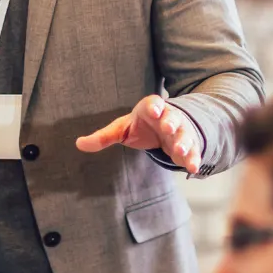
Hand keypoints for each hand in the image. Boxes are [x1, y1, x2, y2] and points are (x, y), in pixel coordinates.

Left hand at [75, 96, 202, 173]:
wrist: (167, 129)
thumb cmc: (141, 126)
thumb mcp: (122, 129)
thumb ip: (103, 136)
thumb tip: (78, 144)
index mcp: (150, 109)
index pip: (153, 103)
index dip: (154, 106)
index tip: (153, 110)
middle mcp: (168, 118)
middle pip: (172, 118)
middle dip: (171, 123)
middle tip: (169, 129)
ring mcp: (181, 131)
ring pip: (185, 135)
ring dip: (184, 142)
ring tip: (180, 150)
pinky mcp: (190, 146)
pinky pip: (193, 152)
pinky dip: (193, 159)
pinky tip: (192, 168)